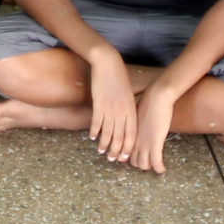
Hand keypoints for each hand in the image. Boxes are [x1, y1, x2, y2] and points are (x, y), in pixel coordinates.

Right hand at [86, 47, 139, 163]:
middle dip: (116, 150)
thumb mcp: (128, 94)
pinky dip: (94, 131)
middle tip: (113, 159)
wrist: (108, 64)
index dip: (128, 146)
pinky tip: (92, 137)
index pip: (131, 133)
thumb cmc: (119, 78)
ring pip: (108, 132)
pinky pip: (97, 122)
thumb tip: (127, 121)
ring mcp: (110, 108)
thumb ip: (128, 108)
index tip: (125, 156)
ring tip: (101, 152)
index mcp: (131, 109)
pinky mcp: (99, 104)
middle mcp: (122, 111)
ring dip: (104, 144)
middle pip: (120, 136)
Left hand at [130, 82, 177, 173]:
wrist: (157, 97)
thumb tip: (138, 127)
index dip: (129, 158)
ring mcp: (144, 143)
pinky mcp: (155, 143)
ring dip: (149, 167)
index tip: (136, 159)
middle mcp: (134, 141)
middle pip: (132, 161)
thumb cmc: (148, 102)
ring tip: (155, 166)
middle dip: (139, 164)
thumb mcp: (137, 115)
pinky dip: (159, 169)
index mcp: (128, 134)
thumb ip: (136, 124)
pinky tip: (162, 170)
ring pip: (143, 165)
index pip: (124, 152)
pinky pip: (156, 163)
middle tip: (147, 163)